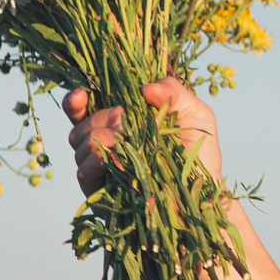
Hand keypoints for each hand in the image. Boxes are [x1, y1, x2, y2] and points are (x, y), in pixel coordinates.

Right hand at [63, 77, 223, 193]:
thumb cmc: (198, 152)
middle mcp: (104, 144)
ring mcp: (100, 167)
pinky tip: (113, 157)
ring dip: (98, 136)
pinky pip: (84, 171)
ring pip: (79, 145)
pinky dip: (96, 160)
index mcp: (119, 123)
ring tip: (125, 138)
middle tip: (121, 116)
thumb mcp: (195, 114)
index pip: (84, 109)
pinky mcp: (100, 190)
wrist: (203, 192)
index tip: (81, 94)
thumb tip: (145, 87)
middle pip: (79, 126)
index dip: (75, 101)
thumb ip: (173, 92)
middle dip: (97, 117)